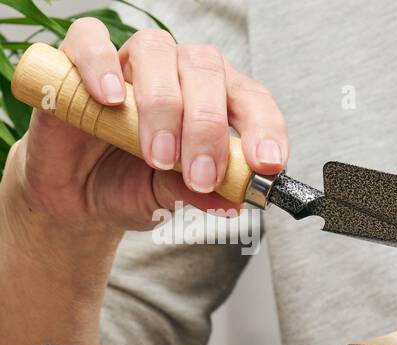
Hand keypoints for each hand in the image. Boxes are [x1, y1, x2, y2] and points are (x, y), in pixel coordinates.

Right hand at [5, 18, 287, 232]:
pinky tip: (109, 99)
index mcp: (217, 100)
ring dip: (162, 104)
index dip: (264, 127)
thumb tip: (231, 200)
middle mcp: (180, 72)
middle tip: (200, 176)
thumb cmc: (134, 186)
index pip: (251, 98)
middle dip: (208, 127)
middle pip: (207, 70)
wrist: (78, 195)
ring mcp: (132, 61)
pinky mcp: (79, 60)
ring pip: (157, 51)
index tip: (266, 164)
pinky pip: (90, 40)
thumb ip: (198, 194)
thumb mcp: (170, 199)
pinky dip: (101, 64)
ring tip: (158, 156)